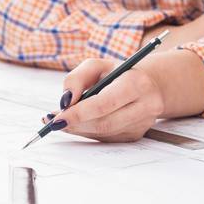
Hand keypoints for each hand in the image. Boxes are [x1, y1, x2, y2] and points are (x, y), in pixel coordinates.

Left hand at [41, 50, 203, 141]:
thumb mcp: (97, 65)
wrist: (150, 84)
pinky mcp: (136, 135)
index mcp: (136, 83)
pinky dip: (88, 132)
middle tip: (53, 121)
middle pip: (103, 123)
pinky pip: (106, 138)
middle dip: (75, 124)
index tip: (56, 117)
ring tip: (62, 120)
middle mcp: (145, 105)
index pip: (104, 103)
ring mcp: (142, 124)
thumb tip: (64, 101)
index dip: (78, 113)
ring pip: (103, 134)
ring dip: (78, 129)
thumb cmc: (119, 73)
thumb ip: (76, 78)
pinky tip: (78, 123)